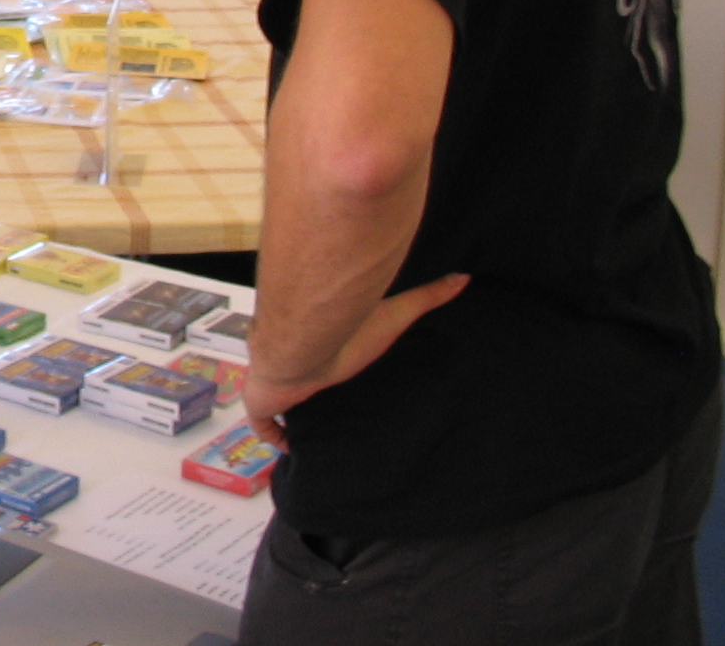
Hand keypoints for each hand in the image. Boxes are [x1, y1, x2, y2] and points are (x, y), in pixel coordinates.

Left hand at [244, 273, 468, 448]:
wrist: (302, 343)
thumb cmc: (346, 329)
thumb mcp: (395, 313)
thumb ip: (426, 297)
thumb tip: (463, 277)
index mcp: (322, 344)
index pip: (321, 355)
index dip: (328, 367)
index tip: (344, 382)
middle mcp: (296, 359)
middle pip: (300, 380)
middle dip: (310, 393)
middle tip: (334, 418)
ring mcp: (275, 380)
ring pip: (279, 402)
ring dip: (291, 415)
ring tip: (314, 436)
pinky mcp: (261, 400)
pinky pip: (261, 424)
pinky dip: (273, 436)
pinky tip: (292, 448)